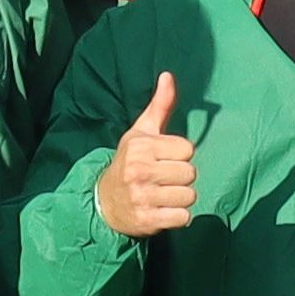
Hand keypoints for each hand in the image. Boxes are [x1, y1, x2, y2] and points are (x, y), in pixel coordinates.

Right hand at [93, 67, 199, 239]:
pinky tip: (163, 210)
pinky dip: (178, 216)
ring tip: (163, 194)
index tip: (163, 159)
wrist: (104, 202)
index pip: (187, 149)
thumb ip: (159, 105)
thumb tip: (168, 75)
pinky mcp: (147, 220)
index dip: (179, 155)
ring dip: (181, 198)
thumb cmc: (129, 162)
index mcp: (141, 146)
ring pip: (189, 196)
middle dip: (181, 177)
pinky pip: (183, 217)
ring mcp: (143, 197)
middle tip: (163, 179)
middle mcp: (140, 170)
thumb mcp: (140, 132)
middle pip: (190, 173)